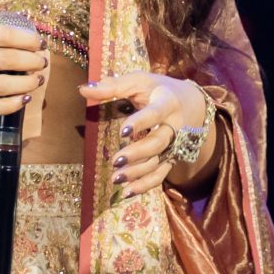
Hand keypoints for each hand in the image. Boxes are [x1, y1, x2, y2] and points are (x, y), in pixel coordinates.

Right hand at [0, 17, 48, 115]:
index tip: (38, 42)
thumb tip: (21, 26)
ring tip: (37, 79)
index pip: (0, 35)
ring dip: (24, 84)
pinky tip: (23, 100)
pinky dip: (7, 105)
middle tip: (42, 62)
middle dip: (28, 62)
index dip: (24, 39)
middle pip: (1, 60)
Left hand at [80, 71, 213, 198]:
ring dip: (138, 172)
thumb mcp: (139, 81)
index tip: (123, 131)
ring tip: (116, 179)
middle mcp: (175, 125)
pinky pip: (161, 174)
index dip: (141, 122)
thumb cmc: (157, 89)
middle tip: (116, 160)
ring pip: (159, 161)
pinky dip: (146, 185)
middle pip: (159, 142)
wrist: (190, 102)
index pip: (155, 113)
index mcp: (167, 103)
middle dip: (138, 153)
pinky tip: (128, 192)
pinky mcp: (171, 157)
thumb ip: (113, 86)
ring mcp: (174, 144)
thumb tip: (83, 91)